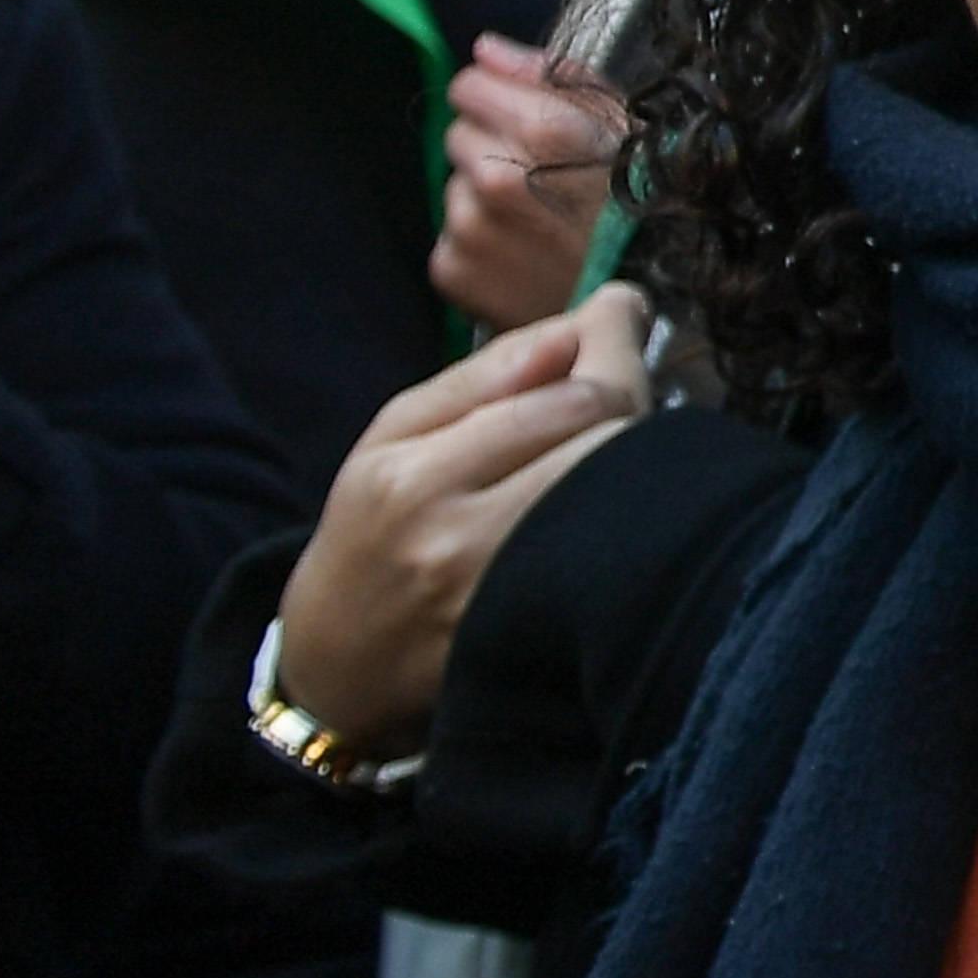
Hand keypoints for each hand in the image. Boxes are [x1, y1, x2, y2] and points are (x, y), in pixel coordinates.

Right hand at [268, 288, 646, 757]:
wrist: (338, 665)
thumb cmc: (374, 530)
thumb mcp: (395, 440)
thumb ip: (482, 378)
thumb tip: (577, 326)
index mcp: (409, 476)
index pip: (555, 394)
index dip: (608, 344)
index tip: (621, 312)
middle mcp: (454, 538)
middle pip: (603, 440)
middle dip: (630, 393)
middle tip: (623, 382)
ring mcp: (503, 594)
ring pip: (621, 491)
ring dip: (639, 451)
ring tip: (615, 441)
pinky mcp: (539, 637)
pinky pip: (619, 555)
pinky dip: (635, 512)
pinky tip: (619, 499)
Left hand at [430, 32, 623, 333]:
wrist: (661, 293)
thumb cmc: (652, 203)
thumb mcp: (624, 121)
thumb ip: (550, 76)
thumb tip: (485, 49)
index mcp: (541, 129)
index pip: (467, 85)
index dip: (499, 99)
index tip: (526, 123)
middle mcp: (495, 175)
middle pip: (459, 135)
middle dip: (493, 148)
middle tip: (545, 181)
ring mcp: (470, 227)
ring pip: (456, 188)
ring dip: (486, 200)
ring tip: (540, 226)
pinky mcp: (454, 271)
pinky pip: (449, 241)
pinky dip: (479, 248)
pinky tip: (525, 257)